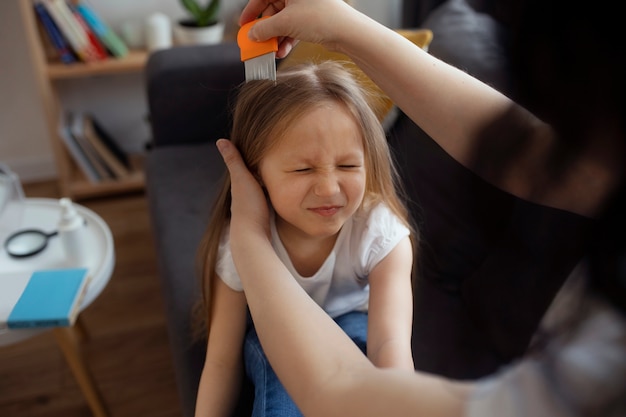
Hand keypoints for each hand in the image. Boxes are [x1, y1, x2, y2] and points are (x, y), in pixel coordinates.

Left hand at [215, 139, 270, 240]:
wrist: (253, 237)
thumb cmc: (248, 207)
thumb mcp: (242, 179)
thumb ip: (234, 161)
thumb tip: (220, 140)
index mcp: (239, 184)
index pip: (244, 164)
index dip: (251, 154)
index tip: (262, 142)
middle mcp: (244, 194)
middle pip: (252, 176)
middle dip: (259, 167)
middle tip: (274, 153)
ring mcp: (253, 205)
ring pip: (260, 187)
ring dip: (266, 179)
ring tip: (280, 168)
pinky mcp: (263, 214)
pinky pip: (268, 196)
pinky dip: (271, 190)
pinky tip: (280, 189)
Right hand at [239, 0, 354, 57]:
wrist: (347, 31)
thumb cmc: (320, 18)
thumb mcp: (286, 23)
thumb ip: (264, 28)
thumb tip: (252, 34)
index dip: (251, 11)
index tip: (243, 25)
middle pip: (273, 10)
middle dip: (265, 29)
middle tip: (257, 42)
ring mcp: (305, 7)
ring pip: (283, 22)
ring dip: (275, 38)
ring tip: (271, 51)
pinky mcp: (312, 20)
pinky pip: (293, 29)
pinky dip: (287, 40)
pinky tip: (282, 52)